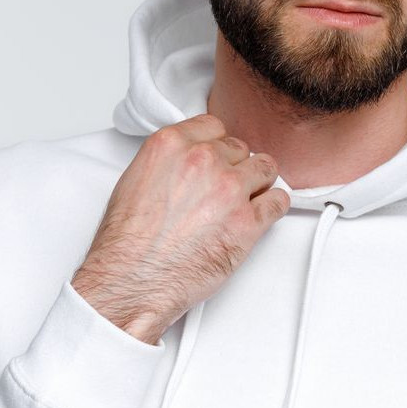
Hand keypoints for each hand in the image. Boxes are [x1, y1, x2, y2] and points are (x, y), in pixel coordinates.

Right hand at [71, 113, 289, 343]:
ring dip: (258, 183)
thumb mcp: (135, 180)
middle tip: (226, 189)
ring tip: (246, 200)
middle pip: (240, 149)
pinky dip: (273, 207)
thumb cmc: (128, 242)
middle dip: (235, 167)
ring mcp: (230, 189)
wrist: (134, 280)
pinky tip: (261, 215)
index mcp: (173, 145)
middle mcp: (204, 160)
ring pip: (265, 169)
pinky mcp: (249, 221)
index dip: (217, 146)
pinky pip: (279, 202)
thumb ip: (169, 162)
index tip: (217, 159)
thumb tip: (188, 164)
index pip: (214, 127)